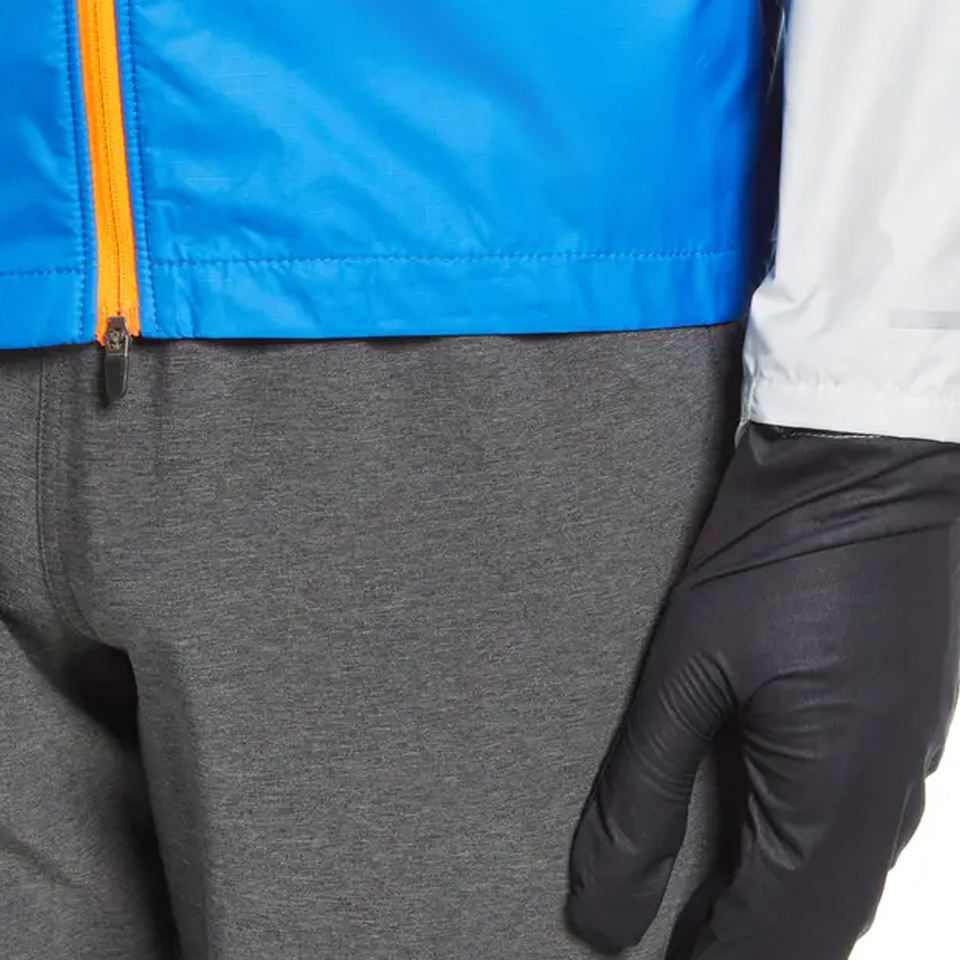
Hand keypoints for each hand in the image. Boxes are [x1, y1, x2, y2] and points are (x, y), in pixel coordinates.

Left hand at [566, 423, 959, 958]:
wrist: (864, 461)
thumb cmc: (773, 556)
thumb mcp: (688, 675)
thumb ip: (643, 798)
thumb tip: (603, 913)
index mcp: (834, 802)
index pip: (770, 942)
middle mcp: (886, 806)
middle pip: (814, 932)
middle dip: (739, 950)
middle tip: (664, 945)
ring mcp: (903, 771)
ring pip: (837, 893)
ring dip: (768, 916)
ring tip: (694, 920)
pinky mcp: (898, 736)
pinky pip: (852, 840)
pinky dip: (796, 869)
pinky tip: (748, 852)